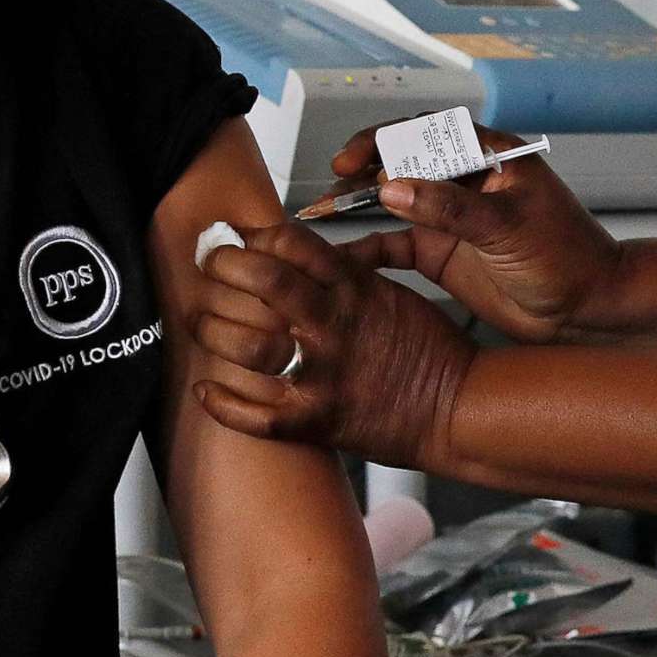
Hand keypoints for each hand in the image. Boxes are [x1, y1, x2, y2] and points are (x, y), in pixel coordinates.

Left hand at [192, 222, 475, 468]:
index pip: (290, 243)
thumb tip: (298, 250)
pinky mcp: (317, 421)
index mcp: (354, 288)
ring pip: (246, 346)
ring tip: (198, 323)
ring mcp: (323, 375)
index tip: (236, 237)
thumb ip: (345, 270)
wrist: (458, 409)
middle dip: (222, 266)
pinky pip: (255, 416)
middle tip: (207, 264)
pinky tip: (205, 389)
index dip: (254, 234)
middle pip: (262, 282)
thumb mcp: (392, 290)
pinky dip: (221, 403)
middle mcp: (333, 326)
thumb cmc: (428, 349)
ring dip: (210, 330)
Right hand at [328, 122, 623, 342]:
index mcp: (488, 156)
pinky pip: (394, 246)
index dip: (384, 140)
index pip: (426, 132)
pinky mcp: (440, 253)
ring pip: (392, 201)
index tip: (354, 159)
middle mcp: (463, 181)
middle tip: (333, 184)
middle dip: (362, 169)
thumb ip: (450, 207)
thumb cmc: (567, 257)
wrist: (588, 312)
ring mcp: (449, 217)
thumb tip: (391, 187)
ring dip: (358, 205)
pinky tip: (341, 257)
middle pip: (401, 162)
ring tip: (322, 213)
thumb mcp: (508, 226)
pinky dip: (367, 249)